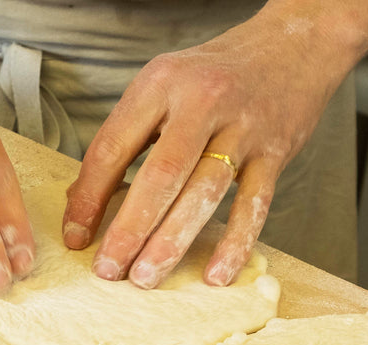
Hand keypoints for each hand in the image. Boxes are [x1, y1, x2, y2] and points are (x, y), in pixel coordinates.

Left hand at [61, 17, 353, 287]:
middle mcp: (201, 103)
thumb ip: (126, 136)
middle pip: (159, 175)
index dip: (89, 197)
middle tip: (109, 268)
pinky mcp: (276, 151)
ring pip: (204, 193)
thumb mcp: (162, 86)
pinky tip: (214, 274)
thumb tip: (82, 198)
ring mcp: (242, 128)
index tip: (75, 236)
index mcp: (160, 85)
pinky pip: (254, 205)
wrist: (293, 46)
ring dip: (172, 241)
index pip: (113, 147)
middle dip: (130, 228)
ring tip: (146, 276)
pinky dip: (234, 243)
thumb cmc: (215, 72)